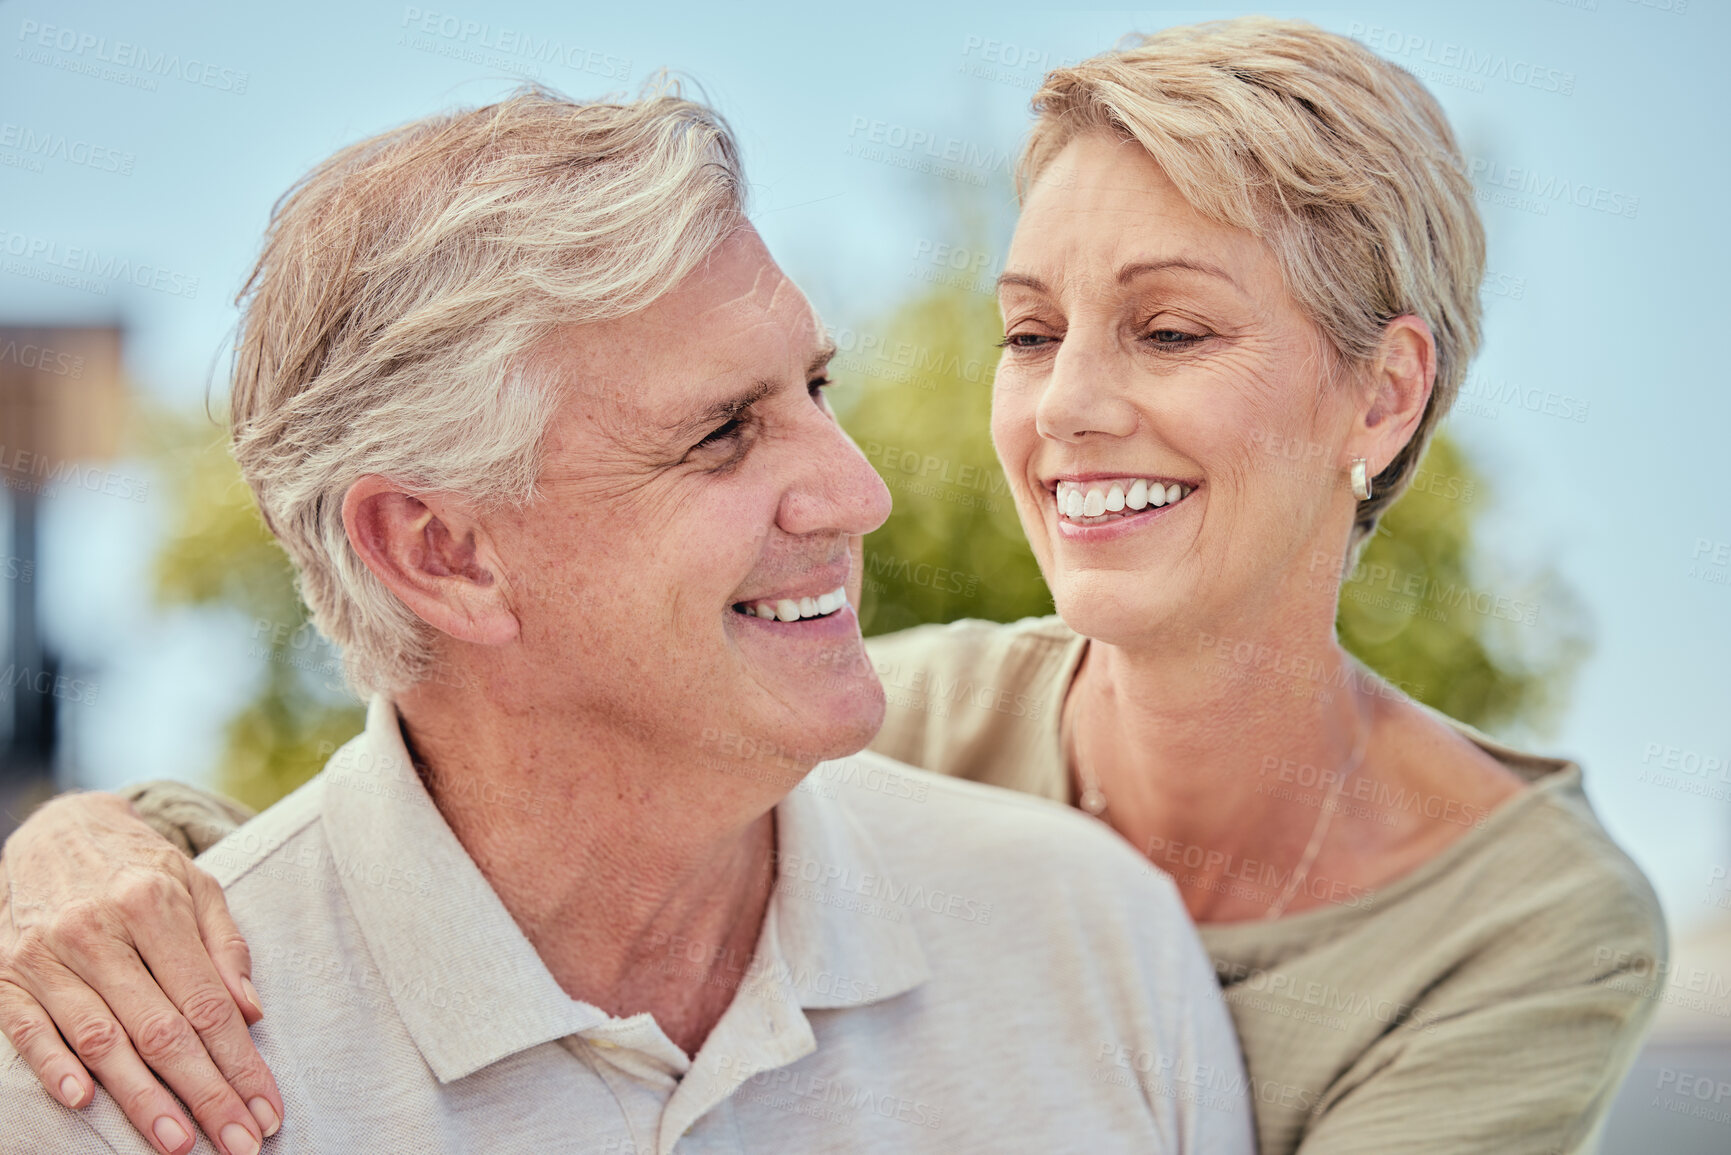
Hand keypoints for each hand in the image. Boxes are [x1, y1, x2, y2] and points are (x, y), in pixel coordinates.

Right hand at [0, 791, 282, 1154]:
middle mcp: (99, 929)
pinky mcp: (6, 974)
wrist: (59, 831)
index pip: (206, 1001)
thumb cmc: (140, 868)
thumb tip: (252, 1012)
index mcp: (154, 904)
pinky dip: (54, 1068)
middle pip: (161, 1029)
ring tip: (178, 1143)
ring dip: (141, 1099)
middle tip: (237, 1143)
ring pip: (102, 1040)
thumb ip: (226, 946)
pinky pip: (29, 1030)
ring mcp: (47, 954)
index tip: (266, 1108)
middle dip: (204, 1094)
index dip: (239, 1061)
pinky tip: (84, 1103)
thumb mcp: (197, 886)